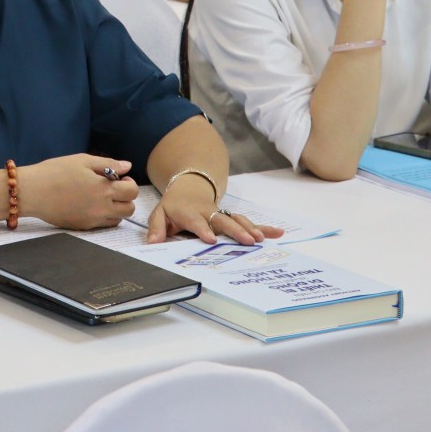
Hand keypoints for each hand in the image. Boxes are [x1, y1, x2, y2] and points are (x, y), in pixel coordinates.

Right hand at [21, 155, 137, 229]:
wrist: (31, 192)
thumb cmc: (54, 172)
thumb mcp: (82, 160)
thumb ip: (107, 164)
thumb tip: (126, 166)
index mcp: (103, 189)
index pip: (132, 191)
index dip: (129, 183)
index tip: (118, 178)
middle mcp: (101, 207)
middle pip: (129, 209)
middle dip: (125, 198)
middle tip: (112, 188)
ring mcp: (92, 220)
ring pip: (118, 219)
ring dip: (116, 208)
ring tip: (101, 197)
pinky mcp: (82, 227)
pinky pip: (102, 224)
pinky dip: (103, 216)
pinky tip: (89, 204)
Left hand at [146, 175, 280, 244]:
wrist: (188, 187)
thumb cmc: (173, 206)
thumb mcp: (159, 214)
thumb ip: (156, 229)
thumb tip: (153, 244)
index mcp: (189, 213)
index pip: (196, 222)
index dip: (203, 229)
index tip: (210, 239)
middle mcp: (208, 212)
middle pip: (222, 221)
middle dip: (234, 230)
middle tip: (247, 241)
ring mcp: (221, 214)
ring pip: (237, 220)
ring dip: (249, 228)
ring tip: (261, 239)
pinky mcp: (231, 217)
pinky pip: (247, 221)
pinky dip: (262, 227)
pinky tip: (278, 233)